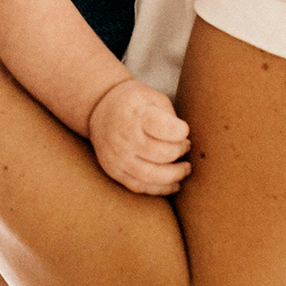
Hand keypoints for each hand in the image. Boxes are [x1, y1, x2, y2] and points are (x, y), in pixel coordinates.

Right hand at [87, 78, 190, 194]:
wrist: (98, 108)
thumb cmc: (132, 101)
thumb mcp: (152, 96)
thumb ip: (169, 115)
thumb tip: (184, 139)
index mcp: (136, 114)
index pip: (168, 130)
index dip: (182, 132)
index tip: (184, 130)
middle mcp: (125, 137)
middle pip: (163, 154)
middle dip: (180, 151)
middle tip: (186, 146)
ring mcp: (118, 156)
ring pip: (152, 176)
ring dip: (175, 175)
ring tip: (185, 169)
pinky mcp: (114, 170)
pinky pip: (139, 186)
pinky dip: (160, 189)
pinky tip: (174, 184)